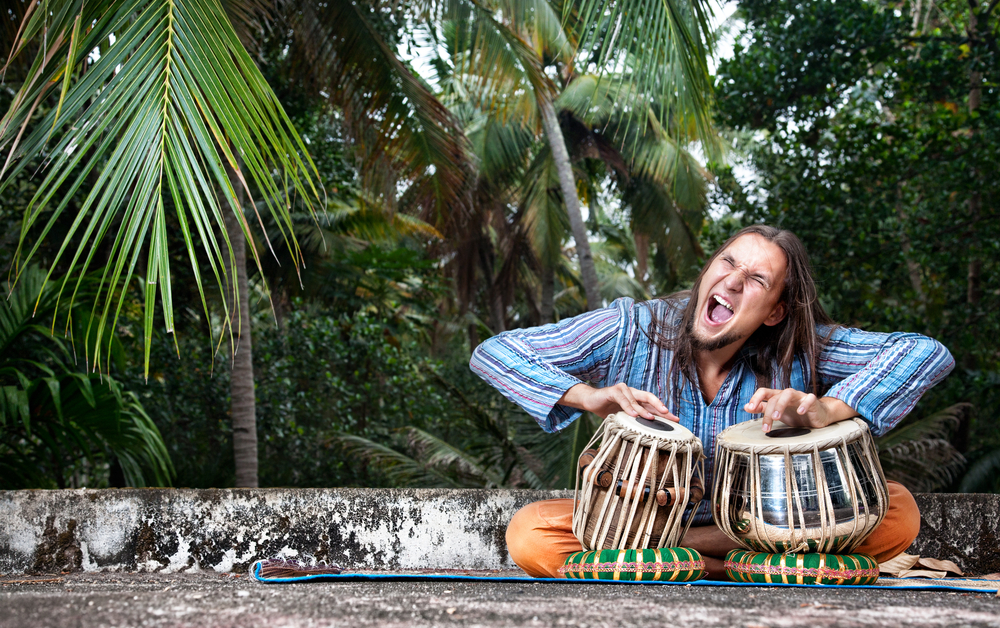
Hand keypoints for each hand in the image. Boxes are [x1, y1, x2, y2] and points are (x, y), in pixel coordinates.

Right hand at [559, 383, 678, 421]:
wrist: (590, 401)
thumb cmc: (608, 410)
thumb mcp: (624, 418)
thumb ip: (635, 422)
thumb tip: (649, 434)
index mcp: (637, 399)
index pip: (653, 405)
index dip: (664, 412)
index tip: (676, 420)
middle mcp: (632, 392)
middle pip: (649, 397)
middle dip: (660, 406)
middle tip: (668, 414)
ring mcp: (623, 390)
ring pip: (637, 399)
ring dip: (644, 409)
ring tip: (651, 418)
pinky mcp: (613, 391)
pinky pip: (623, 399)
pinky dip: (628, 407)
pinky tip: (633, 415)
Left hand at [744, 388, 856, 432]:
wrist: (818, 415)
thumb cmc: (795, 413)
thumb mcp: (777, 412)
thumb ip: (762, 408)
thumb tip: (746, 407)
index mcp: (778, 396)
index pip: (764, 391)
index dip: (755, 398)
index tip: (750, 409)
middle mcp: (787, 394)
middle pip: (775, 397)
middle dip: (768, 413)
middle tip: (766, 428)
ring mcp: (800, 396)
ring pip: (788, 393)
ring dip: (781, 405)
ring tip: (776, 418)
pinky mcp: (813, 401)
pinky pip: (809, 398)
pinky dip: (804, 404)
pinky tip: (800, 412)